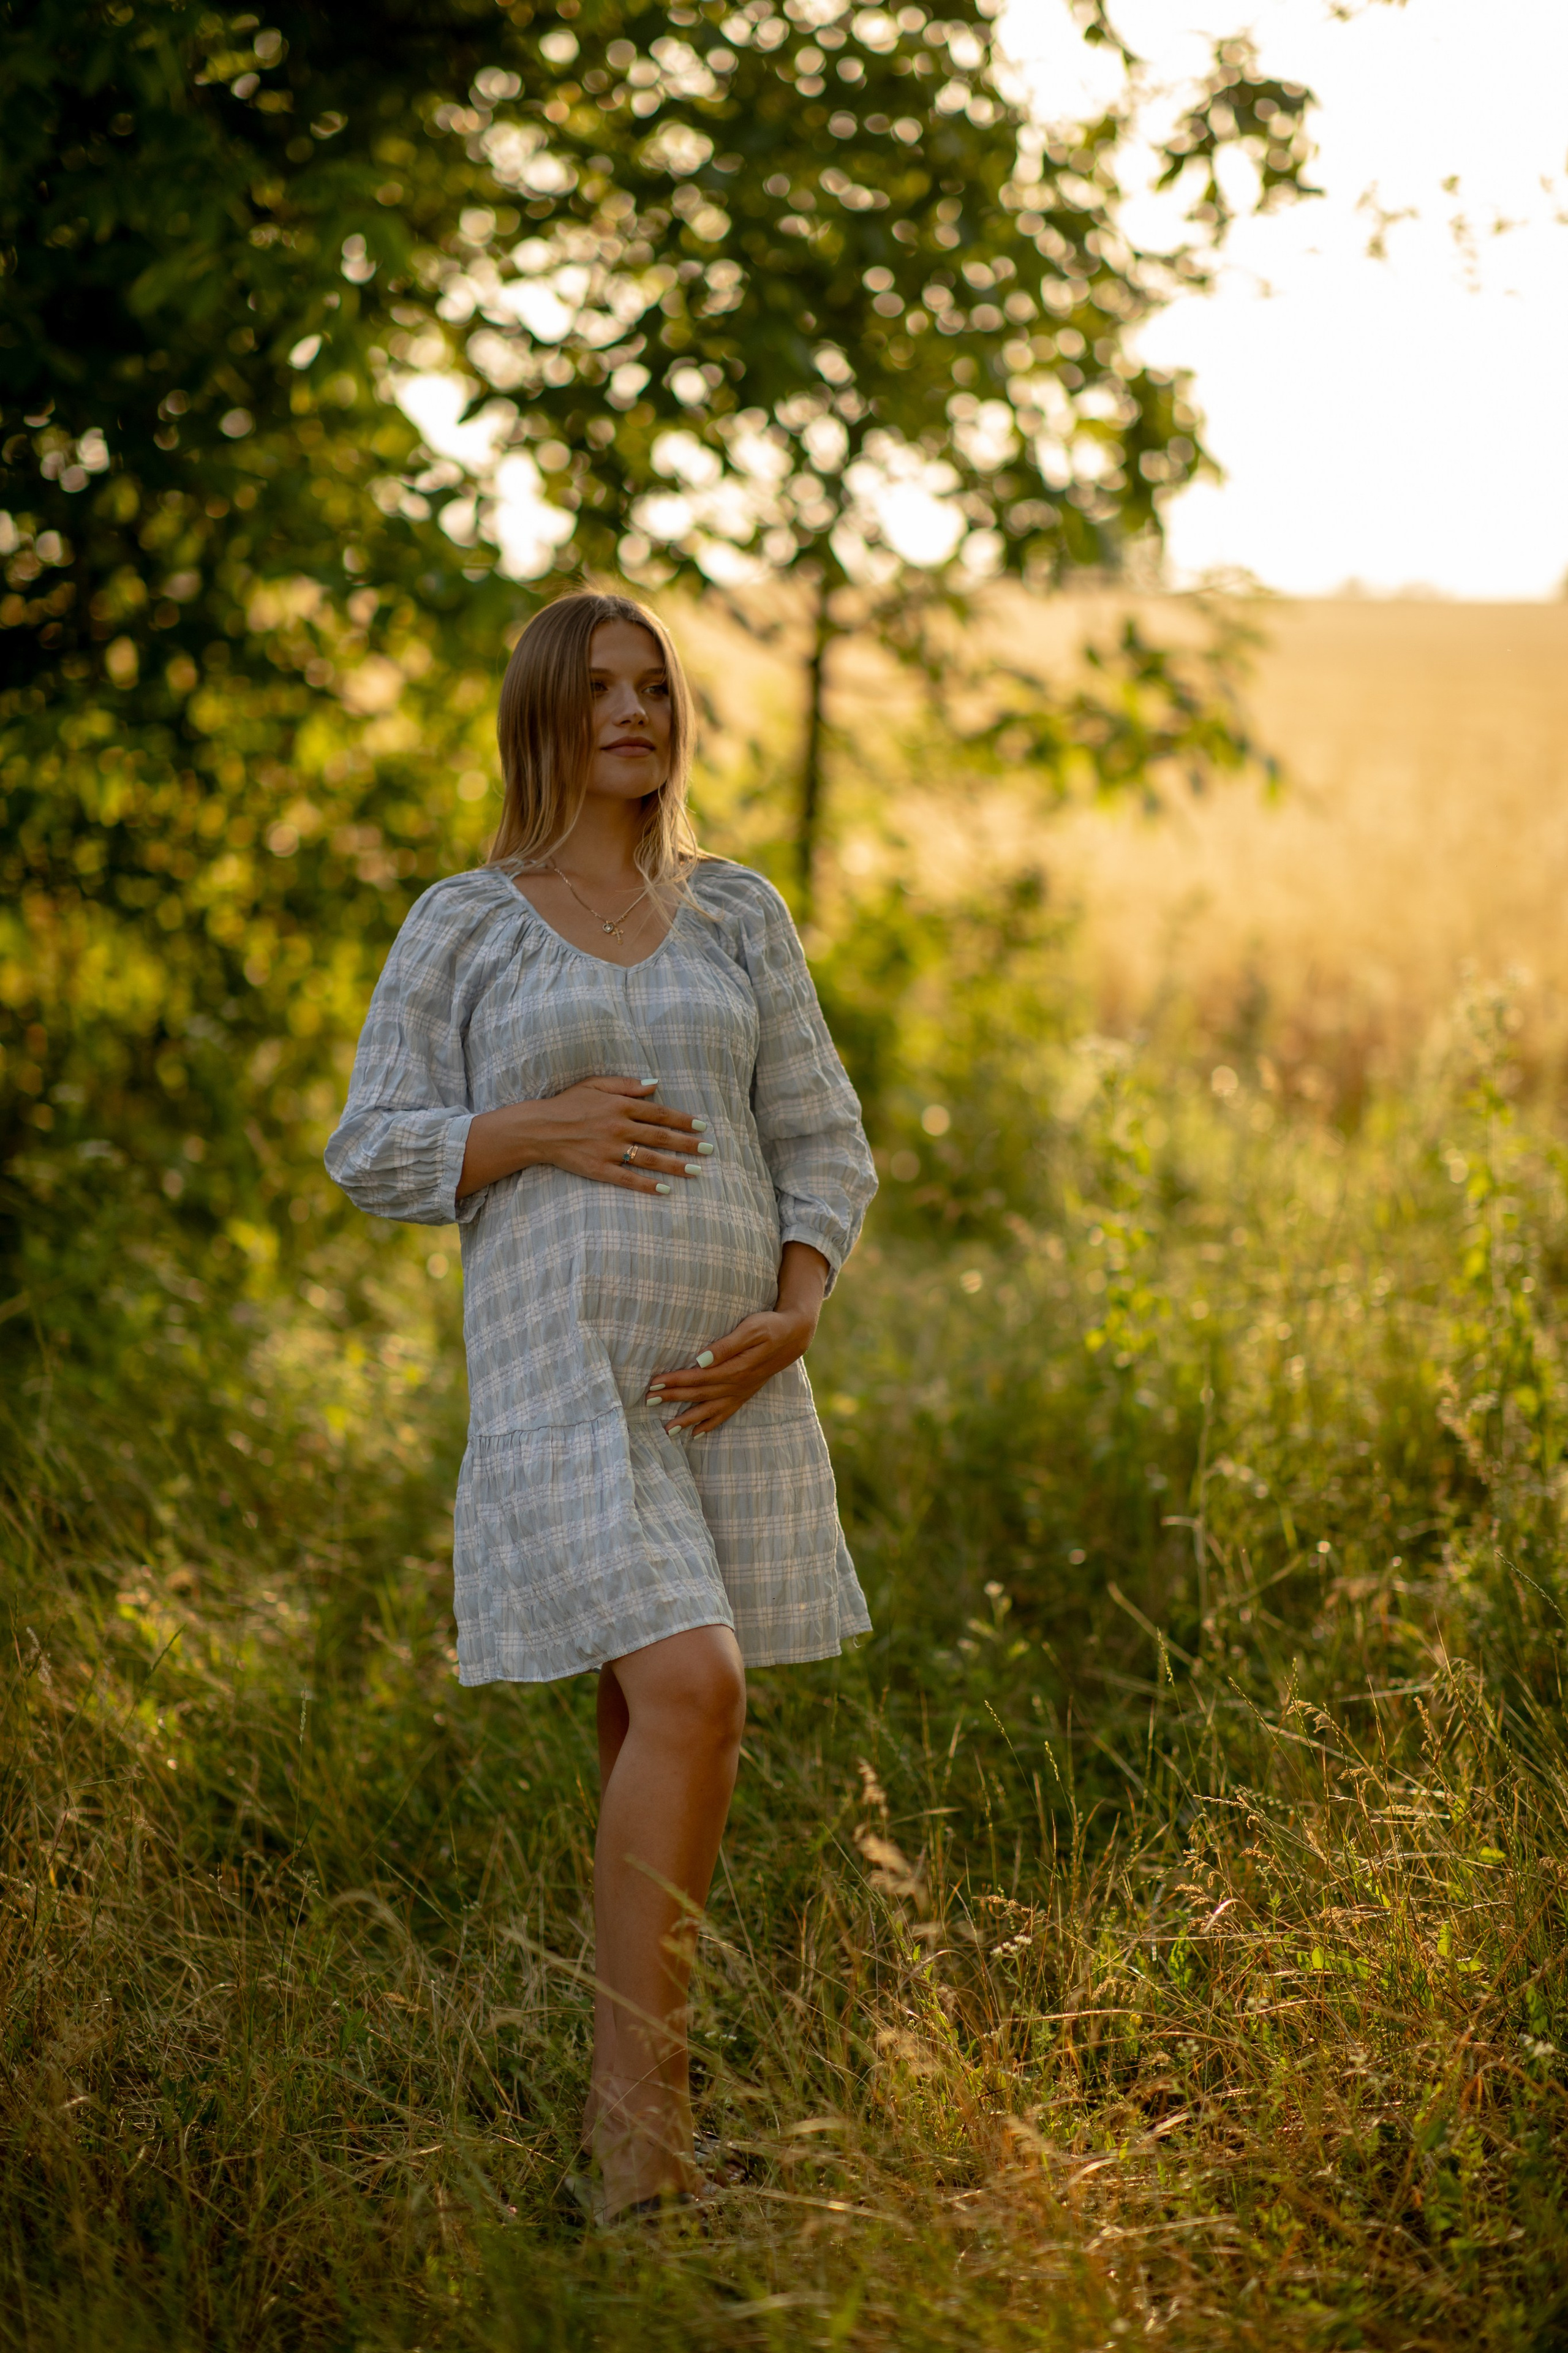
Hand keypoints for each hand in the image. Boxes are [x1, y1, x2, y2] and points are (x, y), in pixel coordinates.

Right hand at [457, 1077, 708, 1200]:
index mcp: (620, 1106)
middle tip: (709, 1150)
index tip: (702, 1126)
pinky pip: (628, 1179)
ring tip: (697, 1172)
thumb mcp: (595, 1084)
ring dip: (676, 1166)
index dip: (683, 1120)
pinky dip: (648, 1185)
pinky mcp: (600, 1169)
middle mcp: (618, 1128)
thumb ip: (627, 1085)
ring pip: (650, 1159)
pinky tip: (666, 1191)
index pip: (659, 1113)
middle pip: (661, 1137)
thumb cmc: (568, 1103)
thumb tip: (655, 1084)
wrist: (539, 1128)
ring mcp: (610, 1150)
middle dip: (688, 1144)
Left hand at [651, 1243, 830, 1434]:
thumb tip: (701, 1359)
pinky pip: (725, 1414)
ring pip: (709, 1409)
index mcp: (736, 1368)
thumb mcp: (750, 1329)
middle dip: (673, 1397)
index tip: (654, 1382)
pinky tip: (696, 1434)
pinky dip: (710, 1424)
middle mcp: (736, 1385)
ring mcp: (741, 1392)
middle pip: (699, 1393)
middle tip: (648, 1400)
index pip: (698, 1377)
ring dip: (687, 1419)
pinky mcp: (745, 1393)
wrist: (795, 1336)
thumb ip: (726, 1346)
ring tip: (667, 1430)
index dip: (675, 1380)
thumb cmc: (770, 1326)